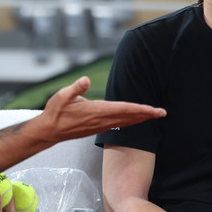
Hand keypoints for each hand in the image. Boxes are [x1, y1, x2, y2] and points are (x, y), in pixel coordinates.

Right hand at [37, 77, 166, 142]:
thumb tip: (86, 80)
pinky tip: (135, 120)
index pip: (123, 110)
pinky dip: (130, 122)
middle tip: (163, 113)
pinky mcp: (97, 128)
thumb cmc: (55, 112)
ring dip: (141, 119)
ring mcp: (100, 125)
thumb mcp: (62, 96)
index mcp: (96, 111)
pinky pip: (119, 125)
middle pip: (129, 118)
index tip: (153, 110)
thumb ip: (76, 88)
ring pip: (125, 123)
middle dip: (146, 115)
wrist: (49, 131)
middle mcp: (101, 120)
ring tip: (154, 115)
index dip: (139, 109)